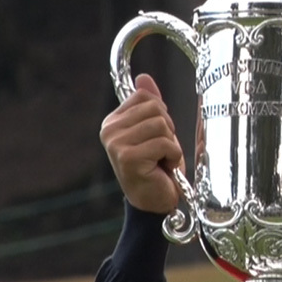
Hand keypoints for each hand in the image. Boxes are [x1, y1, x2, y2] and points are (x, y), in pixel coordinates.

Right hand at [100, 74, 183, 214]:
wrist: (154, 203)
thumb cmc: (156, 168)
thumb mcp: (155, 132)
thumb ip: (149, 105)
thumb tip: (144, 77)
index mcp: (113, 121)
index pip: (145, 97)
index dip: (161, 115)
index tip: (155, 136)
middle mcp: (109, 131)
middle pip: (156, 109)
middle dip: (168, 130)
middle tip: (160, 151)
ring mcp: (116, 144)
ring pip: (161, 125)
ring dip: (170, 145)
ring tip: (160, 160)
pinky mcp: (128, 158)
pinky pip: (165, 143)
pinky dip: (172, 156)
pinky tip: (162, 169)